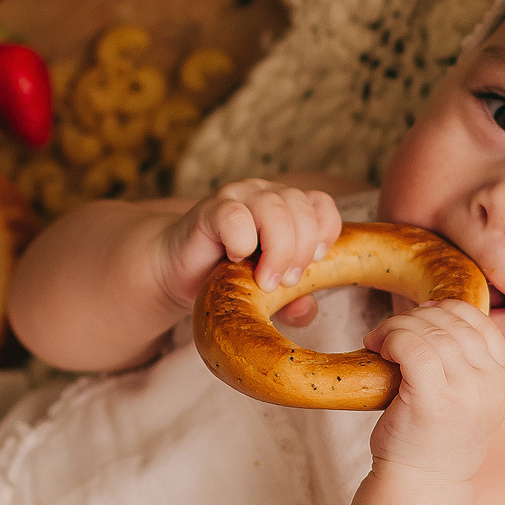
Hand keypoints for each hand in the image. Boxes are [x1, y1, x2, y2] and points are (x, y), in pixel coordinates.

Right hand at [154, 180, 341, 313]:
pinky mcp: (210, 209)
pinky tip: (234, 259)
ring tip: (265, 282)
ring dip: (277, 251)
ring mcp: (238, 197)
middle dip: (300, 251)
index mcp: (287, 207)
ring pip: (273, 209)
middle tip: (287, 283)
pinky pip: (234, 216)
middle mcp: (265, 194)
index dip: (325, 231)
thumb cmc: (228, 279)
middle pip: (301, 207)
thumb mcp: (268, 294)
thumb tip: (306, 310)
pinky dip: (241, 242)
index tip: (316, 263)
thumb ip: (292, 301)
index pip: (321, 203)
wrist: (179, 276)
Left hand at [365, 301, 504, 481]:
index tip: (422, 316)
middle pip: (454, 325)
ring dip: (398, 326)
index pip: (484, 326)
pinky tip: (378, 348)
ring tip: (380, 339)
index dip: (450, 311)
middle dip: (417, 317)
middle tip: (392, 330)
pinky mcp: (434, 399)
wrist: (420, 485)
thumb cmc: (431, 440)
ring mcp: (466, 393)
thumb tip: (433, 313)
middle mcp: (491, 386)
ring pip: (431, 332)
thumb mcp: (465, 401)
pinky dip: (391, 337)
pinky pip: (412, 347)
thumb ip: (465, 365)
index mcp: (503, 383)